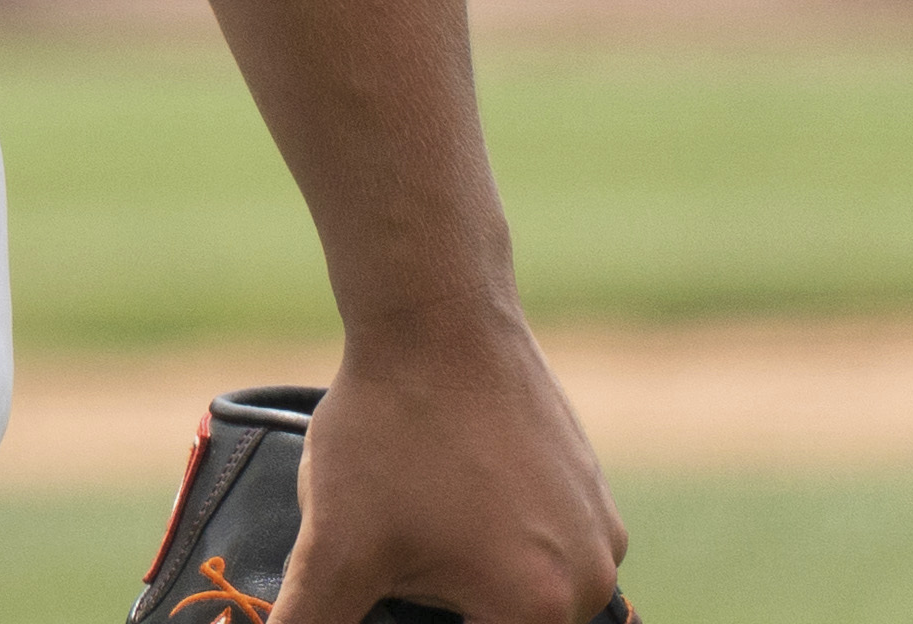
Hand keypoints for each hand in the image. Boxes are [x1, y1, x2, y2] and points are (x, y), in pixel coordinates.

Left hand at [276, 319, 626, 622]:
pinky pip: (545, 542)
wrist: (437, 318)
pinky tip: (446, 497)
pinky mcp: (593, 491)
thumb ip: (312, 620)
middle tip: (396, 550)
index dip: (422, 622)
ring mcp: (601, 532)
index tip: (395, 585)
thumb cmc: (390, 430)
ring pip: (526, 588)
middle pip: (505, 620)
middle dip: (446, 601)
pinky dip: (497, 537)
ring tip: (414, 522)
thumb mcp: (334, 547)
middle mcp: (592, 579)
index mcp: (541, 610)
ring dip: (471, 574)